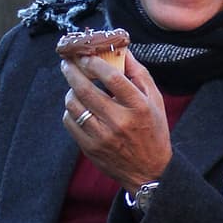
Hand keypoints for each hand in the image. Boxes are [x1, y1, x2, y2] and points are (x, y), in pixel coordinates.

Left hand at [61, 50, 172, 192]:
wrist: (148, 171)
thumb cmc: (153, 131)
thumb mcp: (155, 100)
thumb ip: (139, 74)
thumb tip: (123, 51)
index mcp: (138, 106)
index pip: (112, 78)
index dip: (94, 63)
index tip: (85, 55)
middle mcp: (119, 121)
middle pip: (86, 90)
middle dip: (72, 72)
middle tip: (67, 62)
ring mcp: (102, 136)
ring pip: (74, 105)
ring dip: (70, 91)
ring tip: (74, 86)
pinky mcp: (90, 148)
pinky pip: (70, 122)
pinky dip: (70, 110)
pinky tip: (77, 106)